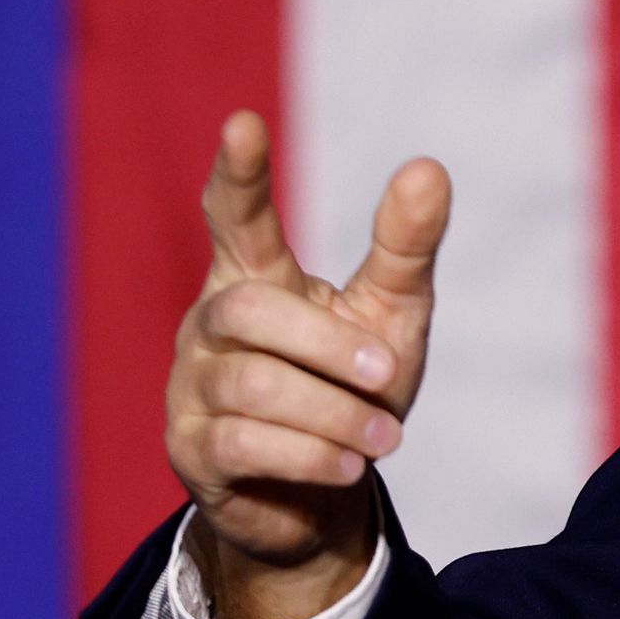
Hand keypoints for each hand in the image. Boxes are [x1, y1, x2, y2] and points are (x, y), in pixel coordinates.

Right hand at [164, 111, 452, 618]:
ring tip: (385, 435)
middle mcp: (210, 322)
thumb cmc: (351, 387)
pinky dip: (310, 454)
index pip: (235, 215)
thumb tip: (428, 167)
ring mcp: (191, 386)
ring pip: (253, 385)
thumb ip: (403, 247)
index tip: (244, 123)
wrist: (321, 495)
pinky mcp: (191, 449)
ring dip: (333, 413)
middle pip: (251, 312)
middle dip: (326, 344)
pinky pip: (243, 443)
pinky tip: (350, 465)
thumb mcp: (389, 314)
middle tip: (386, 369)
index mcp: (253, 275)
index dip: (240, 175)